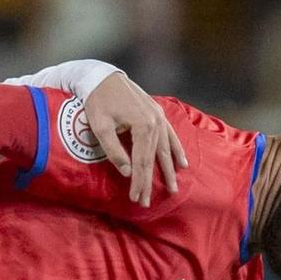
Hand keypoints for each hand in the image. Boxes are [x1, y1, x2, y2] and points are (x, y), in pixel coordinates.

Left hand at [84, 72, 188, 207]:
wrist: (102, 76)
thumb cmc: (97, 101)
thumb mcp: (100, 127)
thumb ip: (114, 151)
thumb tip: (127, 172)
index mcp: (143, 125)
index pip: (142, 161)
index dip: (138, 181)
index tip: (135, 198)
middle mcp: (156, 122)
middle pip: (154, 158)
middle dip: (150, 182)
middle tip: (146, 202)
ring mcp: (159, 117)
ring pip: (165, 149)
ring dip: (168, 170)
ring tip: (172, 189)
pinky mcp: (158, 113)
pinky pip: (171, 135)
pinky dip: (177, 150)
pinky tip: (182, 163)